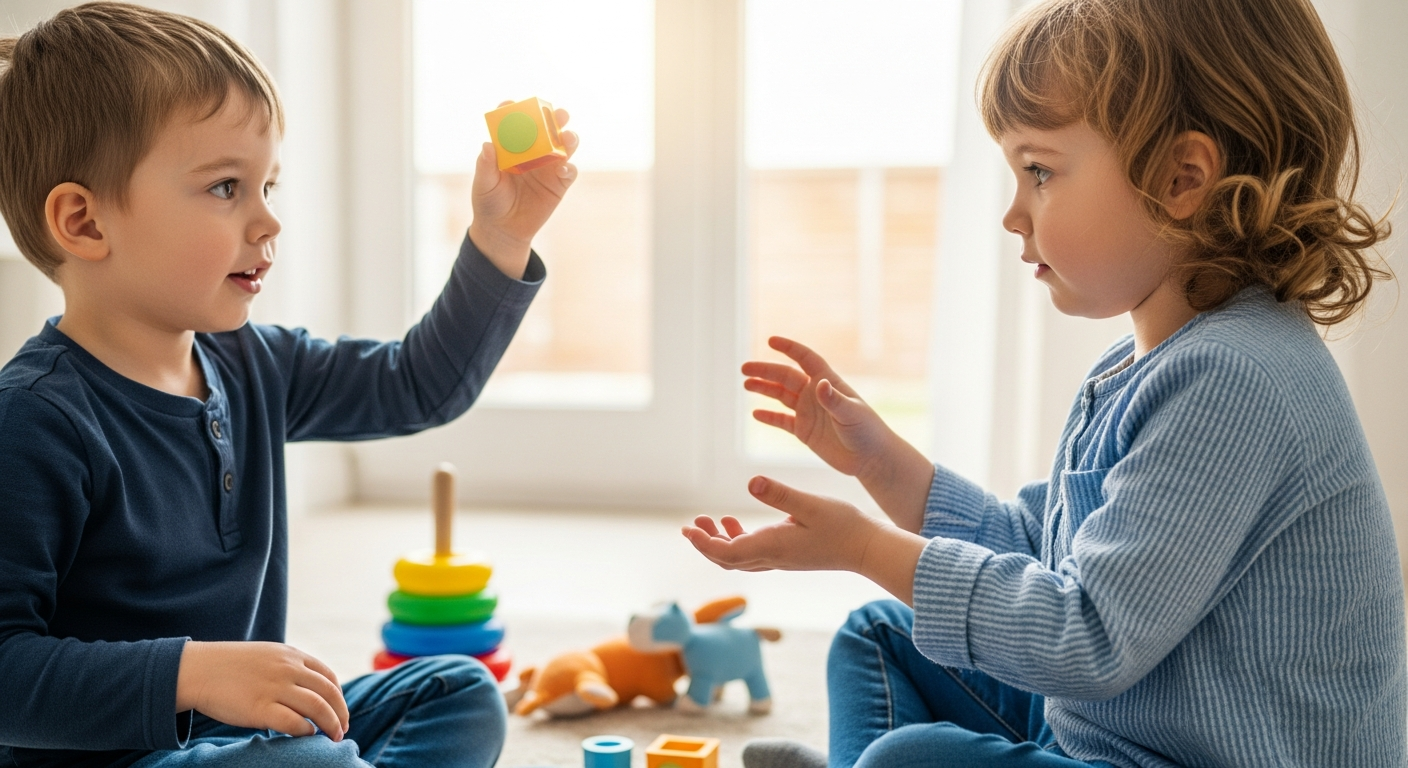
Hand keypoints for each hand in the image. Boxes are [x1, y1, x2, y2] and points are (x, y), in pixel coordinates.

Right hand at [175, 641, 349, 740]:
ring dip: (330, 725)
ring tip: (332, 737)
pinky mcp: (260, 708)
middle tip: (342, 730)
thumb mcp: (267, 656)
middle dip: (340, 714)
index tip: (339, 712)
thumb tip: (308, 691)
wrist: (197, 670)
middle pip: (329, 693)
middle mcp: (288, 669)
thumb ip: (288, 668)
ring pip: (318, 708)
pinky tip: (307, 736)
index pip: (328, 677)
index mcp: (292, 655)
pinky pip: (295, 723)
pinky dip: (307, 731)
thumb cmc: (230, 667)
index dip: (339, 698)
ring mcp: (275, 688)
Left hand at [468, 104, 579, 278]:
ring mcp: (548, 167)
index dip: (514, 111)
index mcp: (512, 147)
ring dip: (568, 139)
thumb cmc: (489, 203)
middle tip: (558, 114)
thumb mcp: (484, 184)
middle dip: (553, 119)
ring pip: (563, 147)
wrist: (503, 230)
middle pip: (546, 130)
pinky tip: (563, 168)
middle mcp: (533, 152)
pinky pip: (569, 172)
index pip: (515, 124)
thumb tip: (487, 145)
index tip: (511, 104)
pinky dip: (569, 168)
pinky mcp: (559, 184)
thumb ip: (486, 166)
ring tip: (568, 137)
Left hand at [683, 476, 928, 602]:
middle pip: (727, 559)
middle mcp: (773, 558)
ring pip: (740, 558)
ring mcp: (782, 559)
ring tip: (710, 521)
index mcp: (773, 547)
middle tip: (691, 524)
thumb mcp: (810, 505)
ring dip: (721, 542)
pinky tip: (738, 523)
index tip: (688, 530)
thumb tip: (751, 482)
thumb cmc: (843, 526)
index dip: (703, 543)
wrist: (869, 548)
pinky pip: (754, 554)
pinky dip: (740, 541)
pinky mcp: (790, 555)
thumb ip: (780, 494)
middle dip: (706, 543)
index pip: (726, 553)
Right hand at [745, 336, 935, 531]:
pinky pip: (782, 421)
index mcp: (827, 383)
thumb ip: (834, 399)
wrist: (871, 457)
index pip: (805, 359)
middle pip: (786, 376)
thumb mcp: (851, 414)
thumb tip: (819, 384)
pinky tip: (755, 413)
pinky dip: (769, 417)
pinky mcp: (805, 431)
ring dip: (764, 389)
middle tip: (744, 369)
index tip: (771, 341)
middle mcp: (815, 394)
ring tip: (746, 384)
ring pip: (781, 396)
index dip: (789, 348)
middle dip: (765, 371)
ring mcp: (809, 412)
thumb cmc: (867, 431)